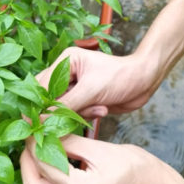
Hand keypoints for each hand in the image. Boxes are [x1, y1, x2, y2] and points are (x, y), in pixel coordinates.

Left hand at [20, 135, 170, 183]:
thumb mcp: (102, 149)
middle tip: (28, 141)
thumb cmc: (136, 167)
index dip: (34, 145)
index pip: (45, 166)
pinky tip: (47, 166)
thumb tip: (46, 131)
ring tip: (34, 151)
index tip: (32, 128)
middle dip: (25, 163)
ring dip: (31, 174)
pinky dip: (42, 183)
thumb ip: (71, 142)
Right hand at [36, 47, 158, 118]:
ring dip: (79, 114)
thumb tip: (41, 119)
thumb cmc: (121, 77)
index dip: (39, 104)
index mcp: (66, 61)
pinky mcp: (84, 100)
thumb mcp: (91, 90)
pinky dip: (88, 116)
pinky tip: (103, 108)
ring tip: (99, 106)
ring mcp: (76, 88)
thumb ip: (65, 105)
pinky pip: (76, 115)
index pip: (41, 86)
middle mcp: (67, 73)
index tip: (38, 122)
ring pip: (62, 110)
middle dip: (62, 110)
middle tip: (77, 114)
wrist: (145, 81)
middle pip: (49, 99)